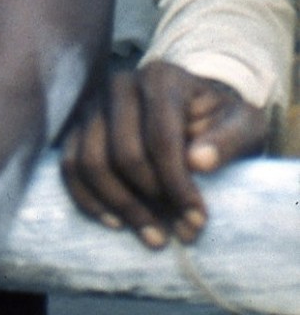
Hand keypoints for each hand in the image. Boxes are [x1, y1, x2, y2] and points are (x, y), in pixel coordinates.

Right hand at [61, 63, 268, 247]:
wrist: (194, 114)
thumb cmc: (220, 122)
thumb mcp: (244, 124)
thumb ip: (228, 139)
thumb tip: (199, 162)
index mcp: (161, 77)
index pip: (160, 137)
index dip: (177, 184)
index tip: (197, 220)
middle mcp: (120, 85)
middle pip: (123, 152)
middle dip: (151, 201)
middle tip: (179, 233)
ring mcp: (93, 105)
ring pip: (90, 162)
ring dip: (121, 207)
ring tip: (154, 236)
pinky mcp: (76, 127)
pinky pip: (69, 167)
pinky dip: (89, 200)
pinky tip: (117, 223)